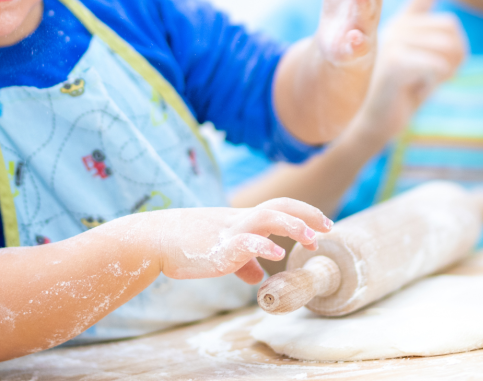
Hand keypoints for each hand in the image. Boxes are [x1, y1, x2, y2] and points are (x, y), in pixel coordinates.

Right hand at [148, 198, 332, 283]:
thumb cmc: (186, 245)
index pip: (279, 206)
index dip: (303, 214)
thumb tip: (259, 277)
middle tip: (327, 229)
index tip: (323, 226)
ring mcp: (230, 232)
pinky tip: (277, 254)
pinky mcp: (219, 248)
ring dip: (293, 226)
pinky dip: (264, 246)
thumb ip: (243, 263)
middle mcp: (240, 221)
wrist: (155, 240)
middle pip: (280, 206)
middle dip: (307, 215)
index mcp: (241, 220)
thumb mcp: (219, 250)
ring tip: (311, 239)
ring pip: (268, 217)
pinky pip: (246, 242)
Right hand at [350, 0, 470, 143]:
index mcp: (402, 24)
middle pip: (450, 27)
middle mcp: (396, 27)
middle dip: (455, 56)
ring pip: (447, 47)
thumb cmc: (401, 97)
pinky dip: (436, 82)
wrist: (373, 123)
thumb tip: (458, 44)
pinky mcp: (394, 62)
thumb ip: (438, 51)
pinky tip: (417, 88)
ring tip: (422, 82)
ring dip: (446, 71)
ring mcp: (392, 42)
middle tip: (435, 76)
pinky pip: (438, 66)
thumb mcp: (423, 68)